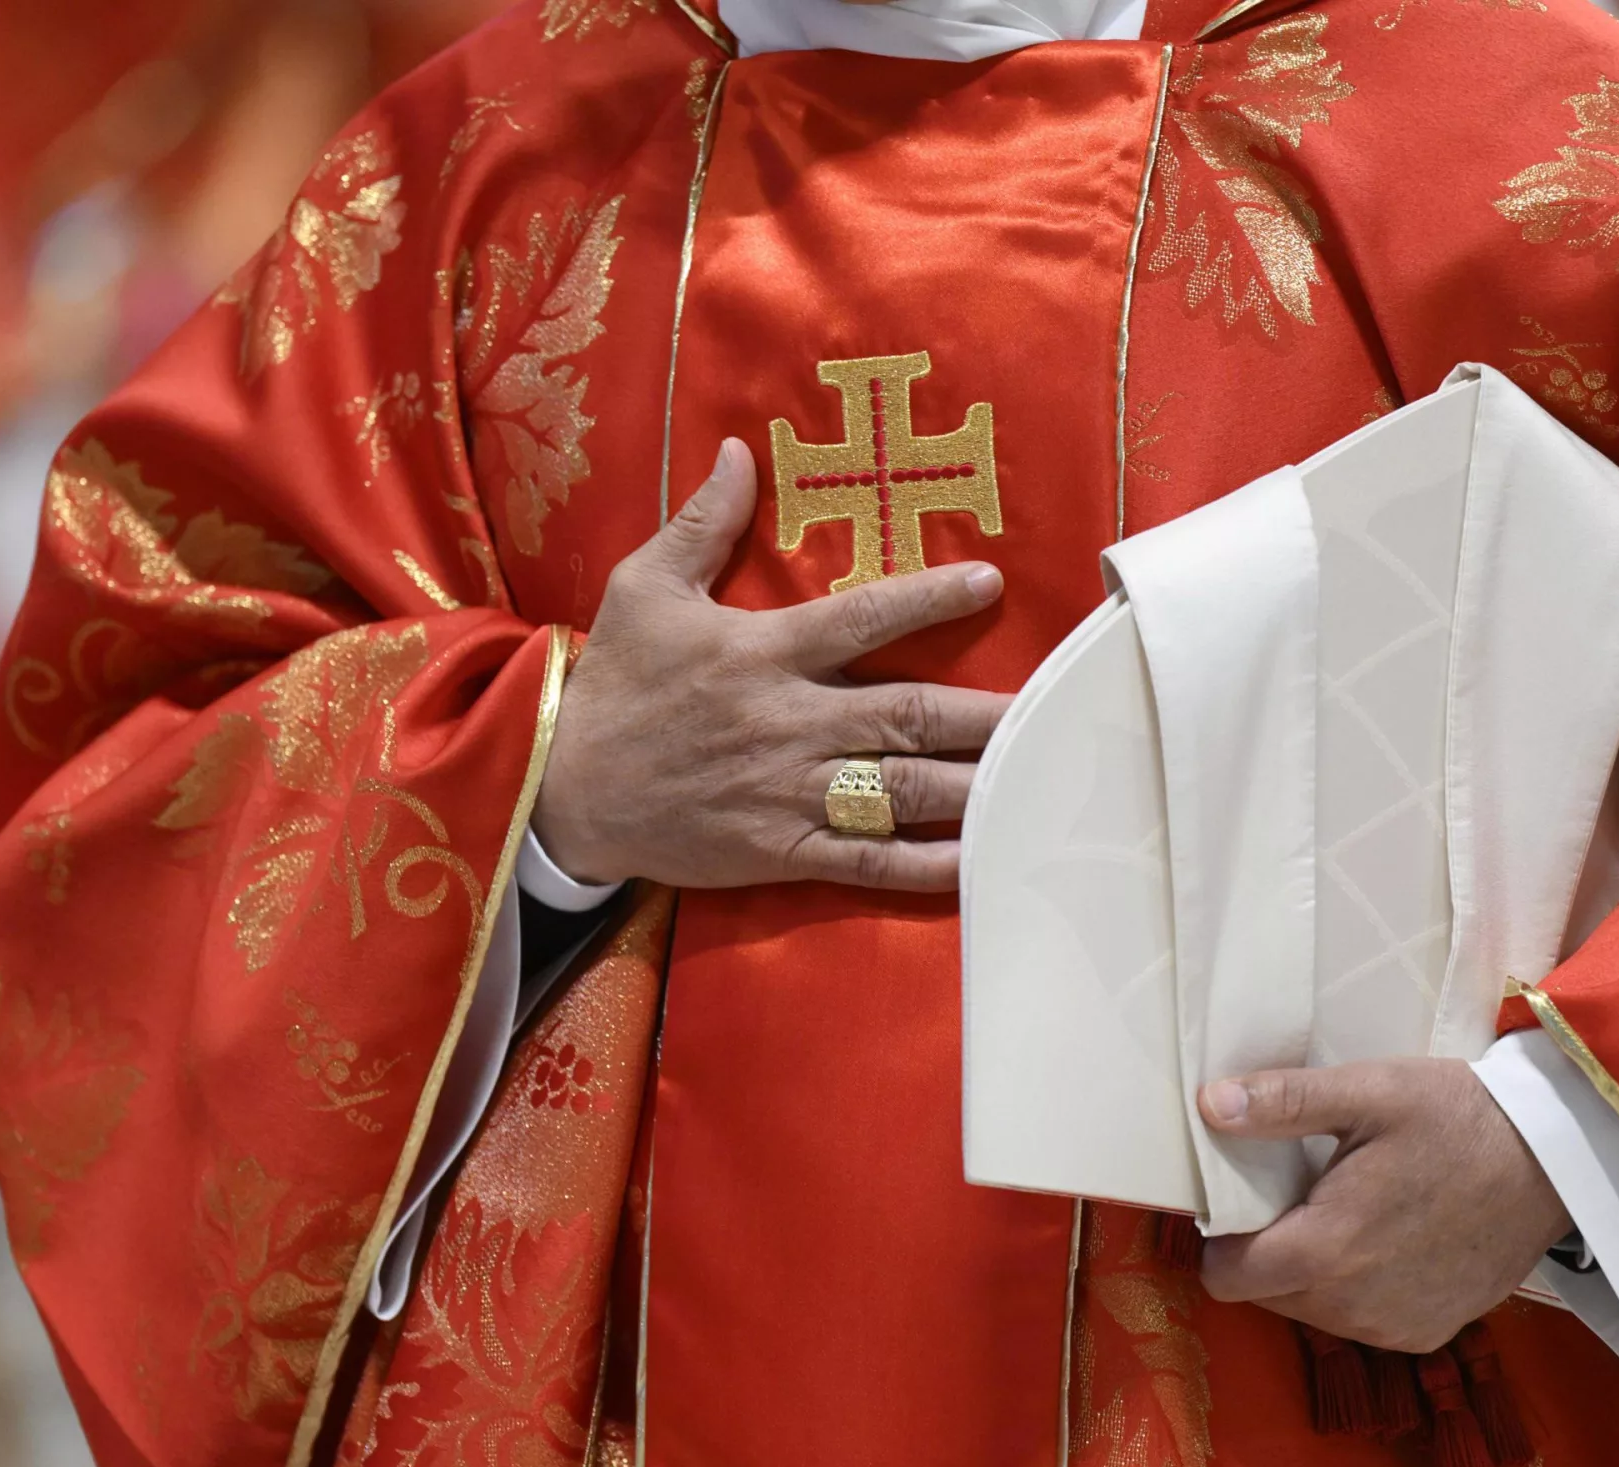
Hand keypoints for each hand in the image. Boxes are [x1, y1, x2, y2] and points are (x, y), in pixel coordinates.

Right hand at [534, 438, 1011, 890]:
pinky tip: (977, 861)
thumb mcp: (643, 589)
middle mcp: (788, 723)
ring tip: (1038, 780)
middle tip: (1056, 709)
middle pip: (907, 715)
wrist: (562, 791)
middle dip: (984, 714)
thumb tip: (740, 452)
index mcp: (763, 653)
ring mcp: (790, 792)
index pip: (863, 618)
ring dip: (973, 786)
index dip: (930, 600)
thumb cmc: (613, 686)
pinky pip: (867, 860)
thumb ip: (703, 524)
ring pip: (900, 790)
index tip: (990, 585)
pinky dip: (924, 864)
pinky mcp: (782, 850)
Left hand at [1195, 1058, 1570, 1352]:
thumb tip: (1209, 1105)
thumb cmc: (1458, 1118)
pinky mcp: (1429, 1334)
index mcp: (1327, 1251)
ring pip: (1313, 1311)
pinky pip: (1362, 1322)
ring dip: (1313, 1273)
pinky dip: (1358, 1290)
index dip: (1221, 1242)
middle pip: (1268, 1294)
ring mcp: (1394, 1329)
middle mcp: (1353, 1308)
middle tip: (1304, 1195)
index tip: (1242, 1203)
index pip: (1226, 1278)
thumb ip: (1284, 1102)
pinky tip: (1388, 1241)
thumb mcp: (1370, 1091)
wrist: (1556, 1162)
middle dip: (1269, 1252)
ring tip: (1349, 1213)